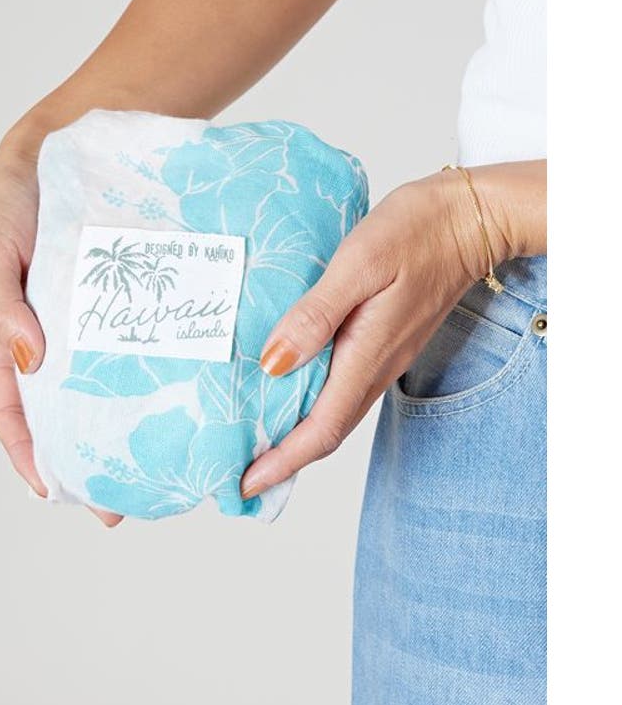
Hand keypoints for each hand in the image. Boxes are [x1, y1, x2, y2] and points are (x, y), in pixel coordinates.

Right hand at [0, 117, 122, 526]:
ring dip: (123, 427)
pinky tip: (180, 396)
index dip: (29, 453)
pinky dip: (151, 375)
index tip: (57, 492)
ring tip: (156, 462)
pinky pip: (140, 344)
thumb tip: (31, 362)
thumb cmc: (17, 194)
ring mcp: (93, 320)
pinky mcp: (129, 299)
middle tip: (120, 501)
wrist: (71, 138)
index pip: (11, 408)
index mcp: (8, 331)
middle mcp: (53, 334)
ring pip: (105, 385)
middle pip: (64, 410)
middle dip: (86, 459)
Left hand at [239, 161, 545, 499]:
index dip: (281, 462)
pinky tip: (286, 386)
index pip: (321, 429)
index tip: (244, 485)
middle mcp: (374, 367)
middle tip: (236, 473)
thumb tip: (273, 363)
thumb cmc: (414, 233)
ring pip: (332, 411)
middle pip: (325, 431)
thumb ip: (315, 315)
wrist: (467, 219)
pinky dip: (309, 401)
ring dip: (294, 434)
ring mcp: (380, 356)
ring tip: (252, 438)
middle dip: (281, 460)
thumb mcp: (358, 266)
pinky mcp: (380, 340)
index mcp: (366, 356)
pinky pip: (340, 385)